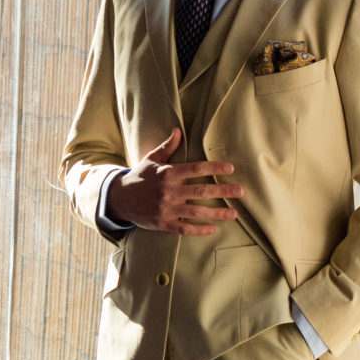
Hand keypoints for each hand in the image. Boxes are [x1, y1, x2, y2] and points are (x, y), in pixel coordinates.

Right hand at [107, 127, 244, 235]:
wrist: (119, 199)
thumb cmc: (139, 177)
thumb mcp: (151, 159)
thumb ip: (167, 147)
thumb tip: (178, 130)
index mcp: (168, 173)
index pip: (196, 169)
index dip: (214, 167)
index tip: (230, 168)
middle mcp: (169, 191)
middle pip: (201, 190)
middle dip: (223, 191)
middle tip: (241, 192)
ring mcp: (167, 209)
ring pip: (197, 212)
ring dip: (218, 213)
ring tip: (234, 214)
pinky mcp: (163, 223)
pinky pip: (185, 228)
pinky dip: (200, 230)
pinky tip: (213, 228)